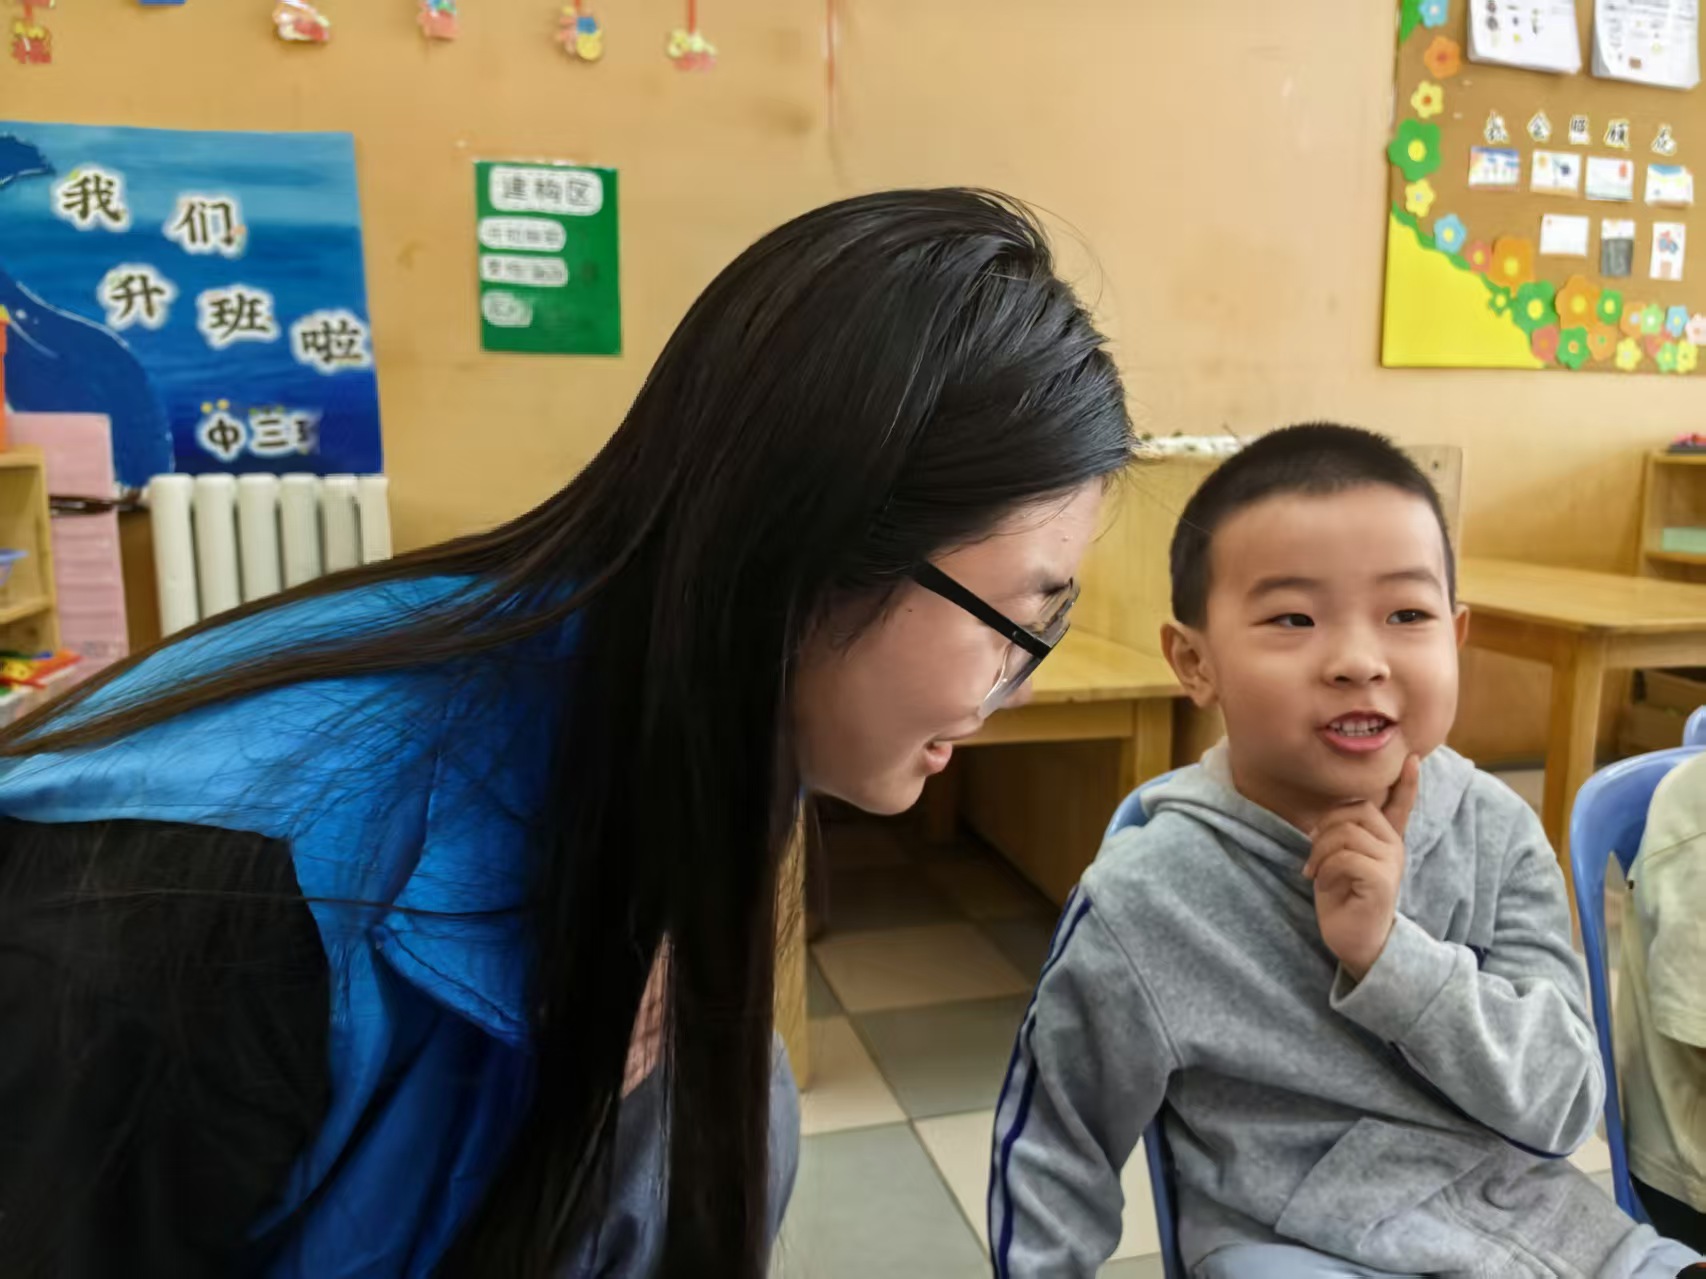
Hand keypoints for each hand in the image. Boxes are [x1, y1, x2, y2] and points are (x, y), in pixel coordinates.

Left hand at [1303, 756, 1419, 981]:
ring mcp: (1391, 862)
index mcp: (1384, 840)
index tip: (1411, 758)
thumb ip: (1340, 836)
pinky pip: (1345, 857)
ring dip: (1320, 851)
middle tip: (1314, 856)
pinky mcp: (1381, 880)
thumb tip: (1322, 817)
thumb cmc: (1342, 899)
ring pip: (1345, 832)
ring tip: (1315, 871)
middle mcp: (1393, 847)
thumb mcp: (1337, 861)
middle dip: (1323, 828)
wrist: (1354, 941)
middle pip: (1354, 811)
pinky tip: (1322, 882)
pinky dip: (1325, 868)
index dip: (1406, 783)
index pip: (1399, 805)